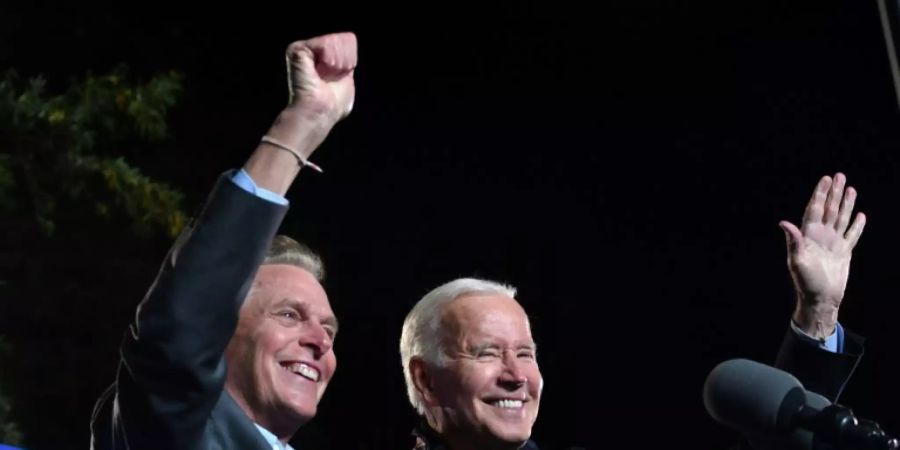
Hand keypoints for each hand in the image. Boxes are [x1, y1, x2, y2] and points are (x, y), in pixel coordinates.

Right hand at [285, 32, 356, 124]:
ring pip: (333, 40)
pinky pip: (324, 43)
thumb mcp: (346, 84)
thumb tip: (351, 63)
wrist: (320, 111)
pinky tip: (324, 70)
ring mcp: (302, 50)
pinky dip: (330, 57)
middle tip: (335, 76)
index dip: (349, 58)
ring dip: (338, 60)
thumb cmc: (333, 105)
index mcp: (321, 61)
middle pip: (340, 40)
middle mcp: (310, 53)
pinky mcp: (297, 50)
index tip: (343, 75)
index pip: (343, 43)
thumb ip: (347, 71)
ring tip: (328, 76)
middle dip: (345, 59)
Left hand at [779, 173, 865, 337]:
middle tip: (839, 176)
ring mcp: (833, 243)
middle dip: (833, 193)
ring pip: (841, 218)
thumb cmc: (806, 282)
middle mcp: (821, 236)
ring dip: (845, 204)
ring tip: (850, 188)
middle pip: (829, 209)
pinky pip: (852, 235)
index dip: (820, 194)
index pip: (815, 209)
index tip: (825, 179)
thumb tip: (784, 223)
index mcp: (809, 235)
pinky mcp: (844, 252)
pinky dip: (856, 225)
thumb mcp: (797, 261)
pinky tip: (860, 215)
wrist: (821, 299)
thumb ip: (793, 241)